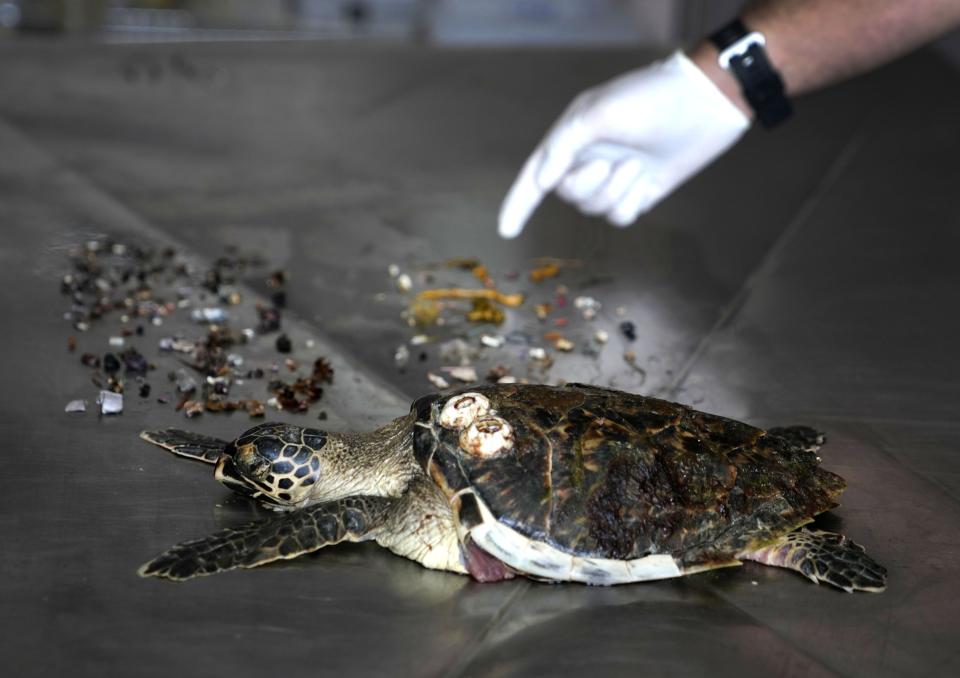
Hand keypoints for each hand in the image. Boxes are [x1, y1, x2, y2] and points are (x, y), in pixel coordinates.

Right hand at [498, 51, 749, 237]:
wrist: (705, 105)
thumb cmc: (650, 100)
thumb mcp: (599, 113)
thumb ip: (563, 146)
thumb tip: (541, 181)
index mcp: (571, 138)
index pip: (534, 177)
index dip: (518, 204)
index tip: (506, 230)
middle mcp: (587, 159)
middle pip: (566, 195)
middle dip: (587, 185)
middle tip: (612, 162)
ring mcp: (613, 178)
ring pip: (594, 208)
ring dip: (614, 191)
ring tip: (637, 165)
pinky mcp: (637, 193)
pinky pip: (619, 216)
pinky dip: (629, 202)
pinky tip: (646, 180)